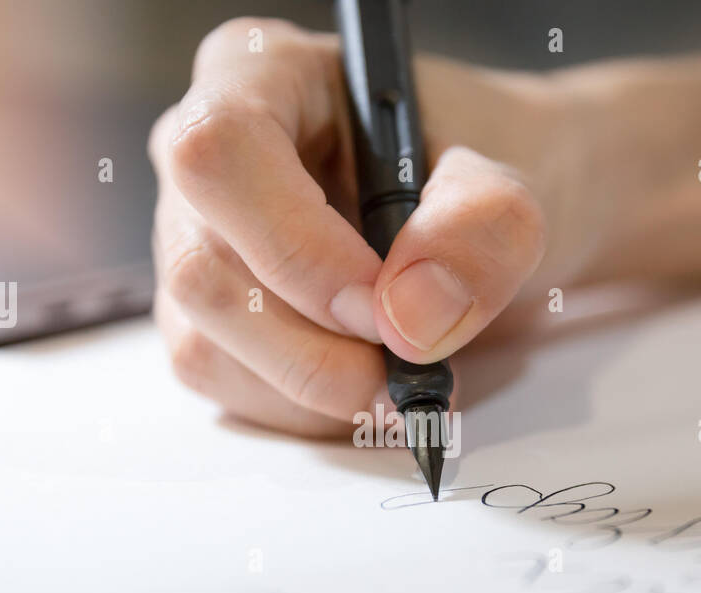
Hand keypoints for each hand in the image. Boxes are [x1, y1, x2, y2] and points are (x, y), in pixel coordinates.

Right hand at [148, 18, 568, 436]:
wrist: (481, 220)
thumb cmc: (482, 172)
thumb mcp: (511, 181)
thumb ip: (479, 230)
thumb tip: (410, 319)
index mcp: (259, 74)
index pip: (223, 155)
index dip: (297, 249)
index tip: (383, 308)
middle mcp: (200, 156)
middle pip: (203, 271)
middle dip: (314, 348)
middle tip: (408, 368)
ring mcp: (189, 242)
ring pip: (204, 344)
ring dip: (315, 387)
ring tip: (399, 375)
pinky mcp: (202, 317)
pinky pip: (225, 387)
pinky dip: (306, 410)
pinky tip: (364, 382)